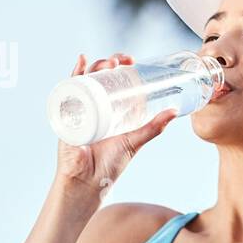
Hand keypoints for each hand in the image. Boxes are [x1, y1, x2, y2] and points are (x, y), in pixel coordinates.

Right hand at [55, 53, 175, 200]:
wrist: (88, 182)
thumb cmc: (109, 165)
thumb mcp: (135, 141)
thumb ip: (154, 127)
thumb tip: (174, 111)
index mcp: (110, 109)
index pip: (114, 81)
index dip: (121, 67)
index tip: (132, 60)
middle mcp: (94, 106)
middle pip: (99, 77)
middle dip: (109, 62)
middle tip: (120, 60)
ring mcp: (80, 109)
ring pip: (86, 80)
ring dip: (94, 66)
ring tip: (107, 63)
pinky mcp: (68, 116)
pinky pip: (68, 91)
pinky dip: (73, 75)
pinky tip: (80, 61)